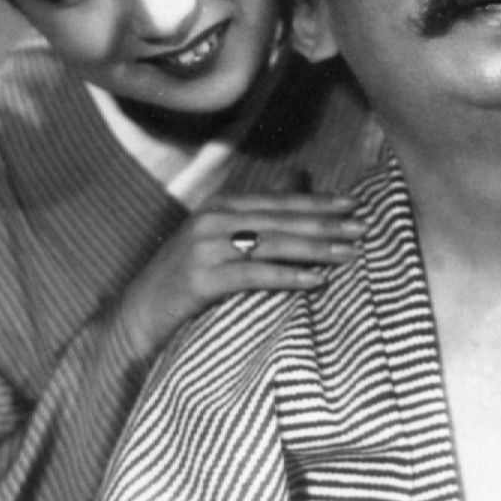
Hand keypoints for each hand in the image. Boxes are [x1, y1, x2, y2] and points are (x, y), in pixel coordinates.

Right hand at [114, 192, 363, 358]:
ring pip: (273, 244)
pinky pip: (255, 275)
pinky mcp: (202, 278)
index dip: (319, 201)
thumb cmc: (186, 281)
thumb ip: (257, 217)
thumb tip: (299, 182)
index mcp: (221, 206)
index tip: (355, 204)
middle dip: (326, 222)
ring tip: (349, 253)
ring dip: (316, 248)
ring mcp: (206, 247)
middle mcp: (214, 219)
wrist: (136, 318)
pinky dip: (289, 277)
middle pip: (282, 219)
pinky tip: (316, 281)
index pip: (281, 201)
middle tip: (364, 227)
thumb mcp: (220, 241)